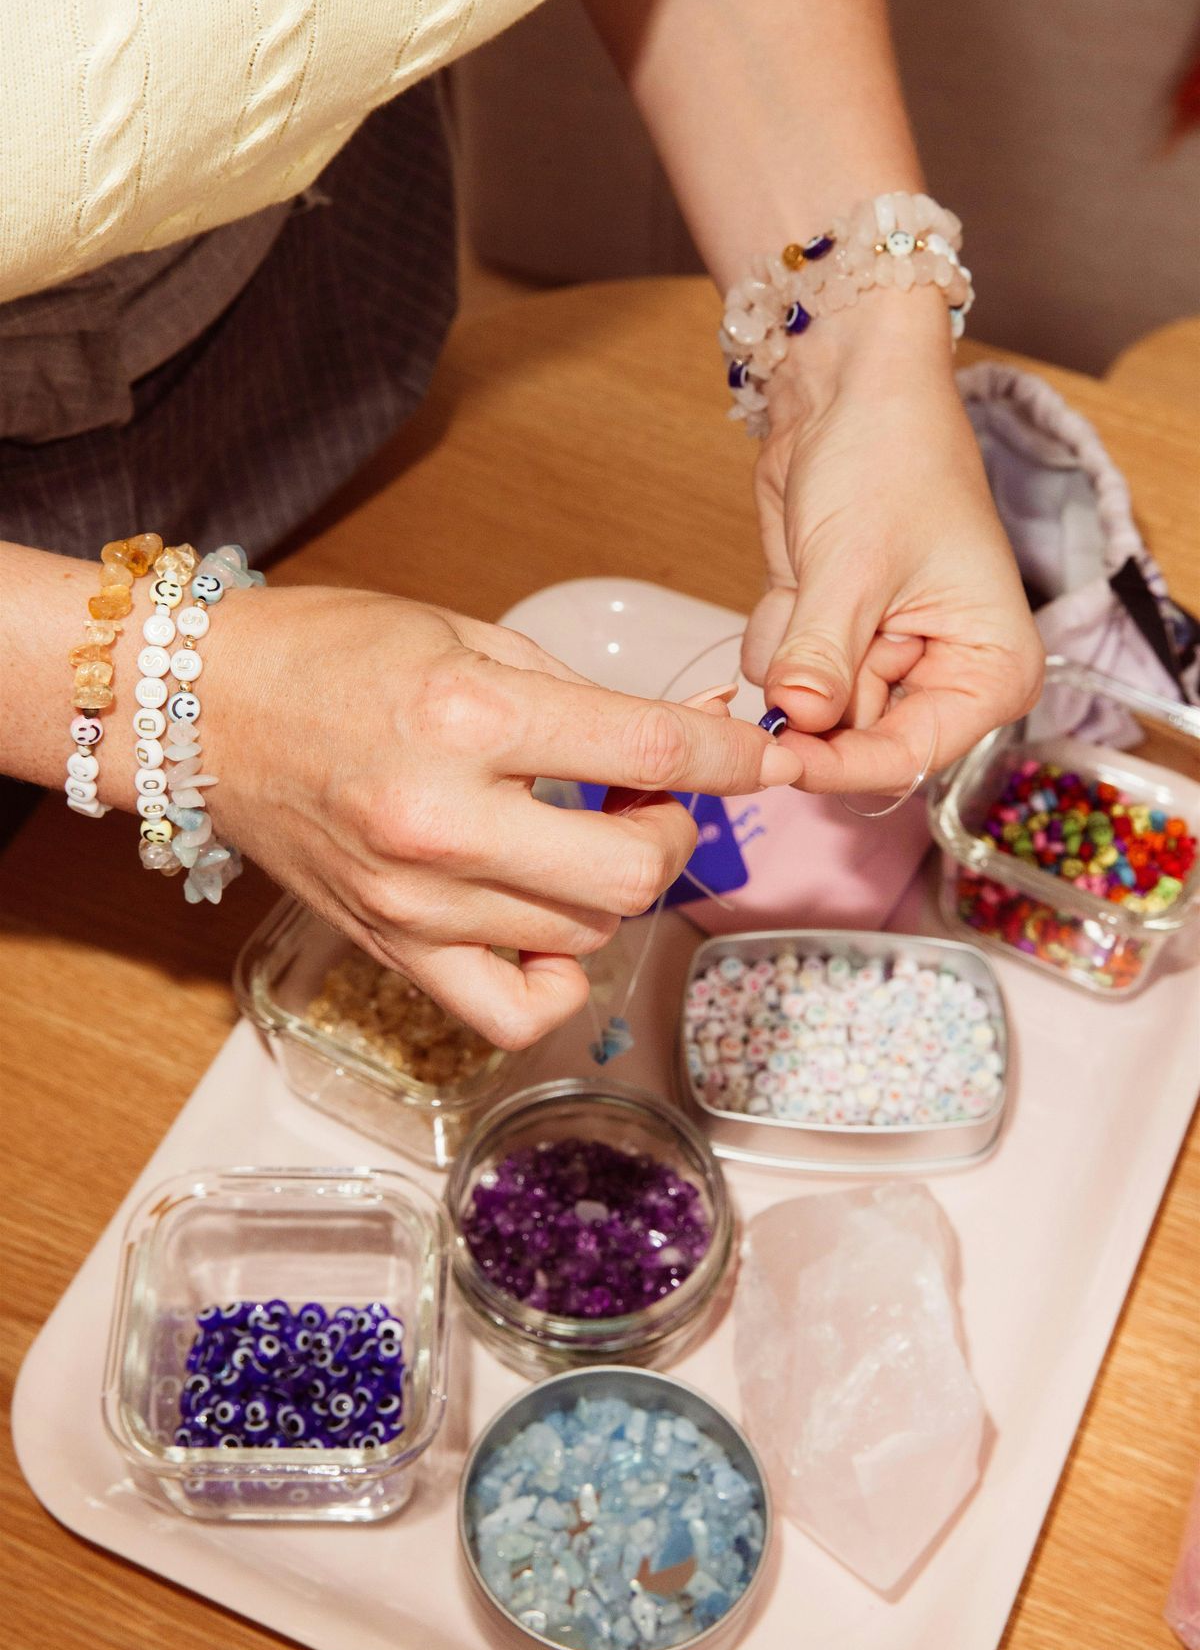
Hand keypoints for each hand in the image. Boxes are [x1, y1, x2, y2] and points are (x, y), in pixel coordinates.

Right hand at [207, 589, 796, 1045]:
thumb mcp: (469, 637)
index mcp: (467, 716)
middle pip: (634, 871)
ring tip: (581, 836)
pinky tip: (549, 927)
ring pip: (587, 930)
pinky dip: (557, 978)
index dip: (733, 759)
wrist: (202, 712)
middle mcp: (443, 819)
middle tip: (651, 799)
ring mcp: (416, 899)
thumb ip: (588, 697)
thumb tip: (702, 730)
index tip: (766, 757)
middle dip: (675, 832)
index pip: (649, 754)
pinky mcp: (393, 947)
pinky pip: (513, 1011)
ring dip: (614, 885)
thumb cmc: (330, 655)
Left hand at [742, 287, 1043, 792]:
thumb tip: (798, 722)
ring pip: (809, 708)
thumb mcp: (853, 563)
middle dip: (812, 687)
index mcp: (989, 670)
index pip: (909, 757)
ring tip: (816, 575)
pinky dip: (775, 627)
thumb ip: (823, 655)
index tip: (778, 761)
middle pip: (855, 739)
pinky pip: (783, 670)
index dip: (839, 764)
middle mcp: (943, 674)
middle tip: (811, 614)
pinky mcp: (834, 633)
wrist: (851, 386)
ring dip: (791, 649)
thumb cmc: (890, 455)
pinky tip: (798, 572)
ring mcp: (884, 656)